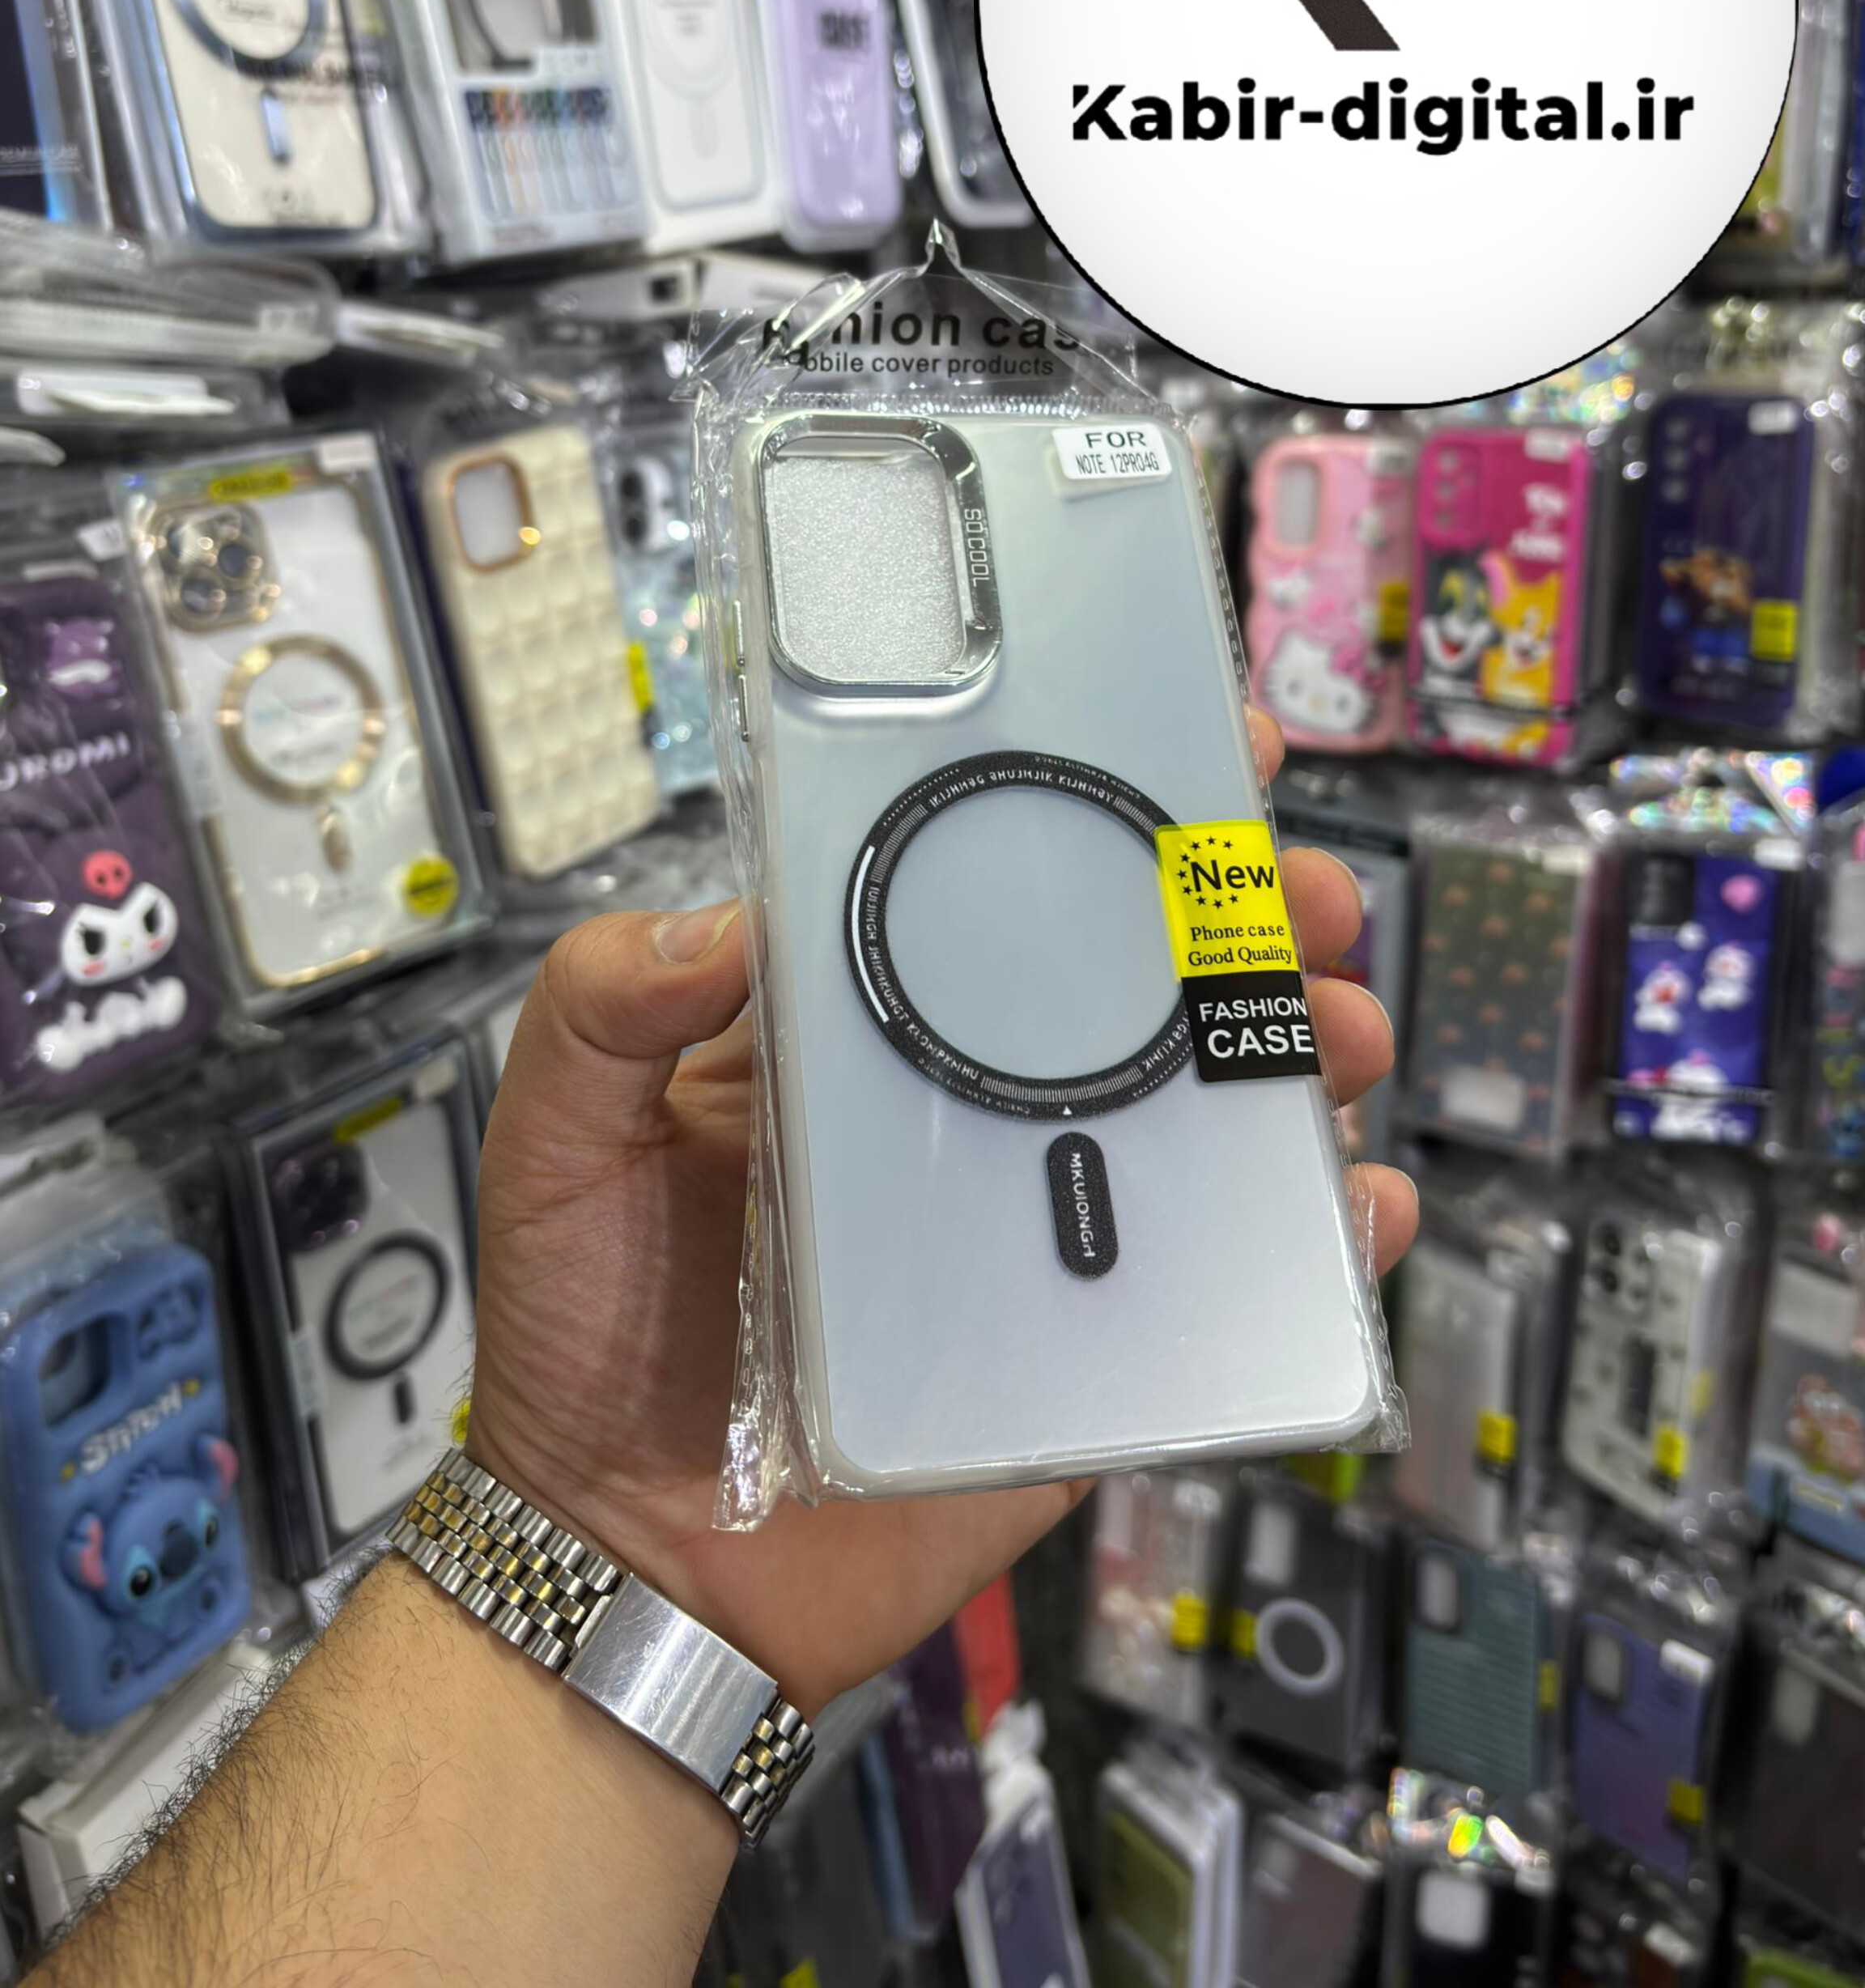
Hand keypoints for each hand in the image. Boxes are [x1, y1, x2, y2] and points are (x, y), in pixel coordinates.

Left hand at [466, 710, 1415, 1715]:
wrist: (624, 1556)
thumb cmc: (584, 1330)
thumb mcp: (555, 1136)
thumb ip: (602, 1010)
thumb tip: (725, 918)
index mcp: (862, 1035)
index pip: (996, 889)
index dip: (1104, 807)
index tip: (1207, 741)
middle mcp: (967, 1111)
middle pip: (1136, 988)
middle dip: (1247, 922)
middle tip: (1308, 897)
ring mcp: (1039, 1235)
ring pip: (1201, 1123)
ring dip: (1300, 1058)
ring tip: (1344, 1032)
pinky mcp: (1082, 1358)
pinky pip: (1215, 1295)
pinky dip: (1313, 1254)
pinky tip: (1362, 1207)